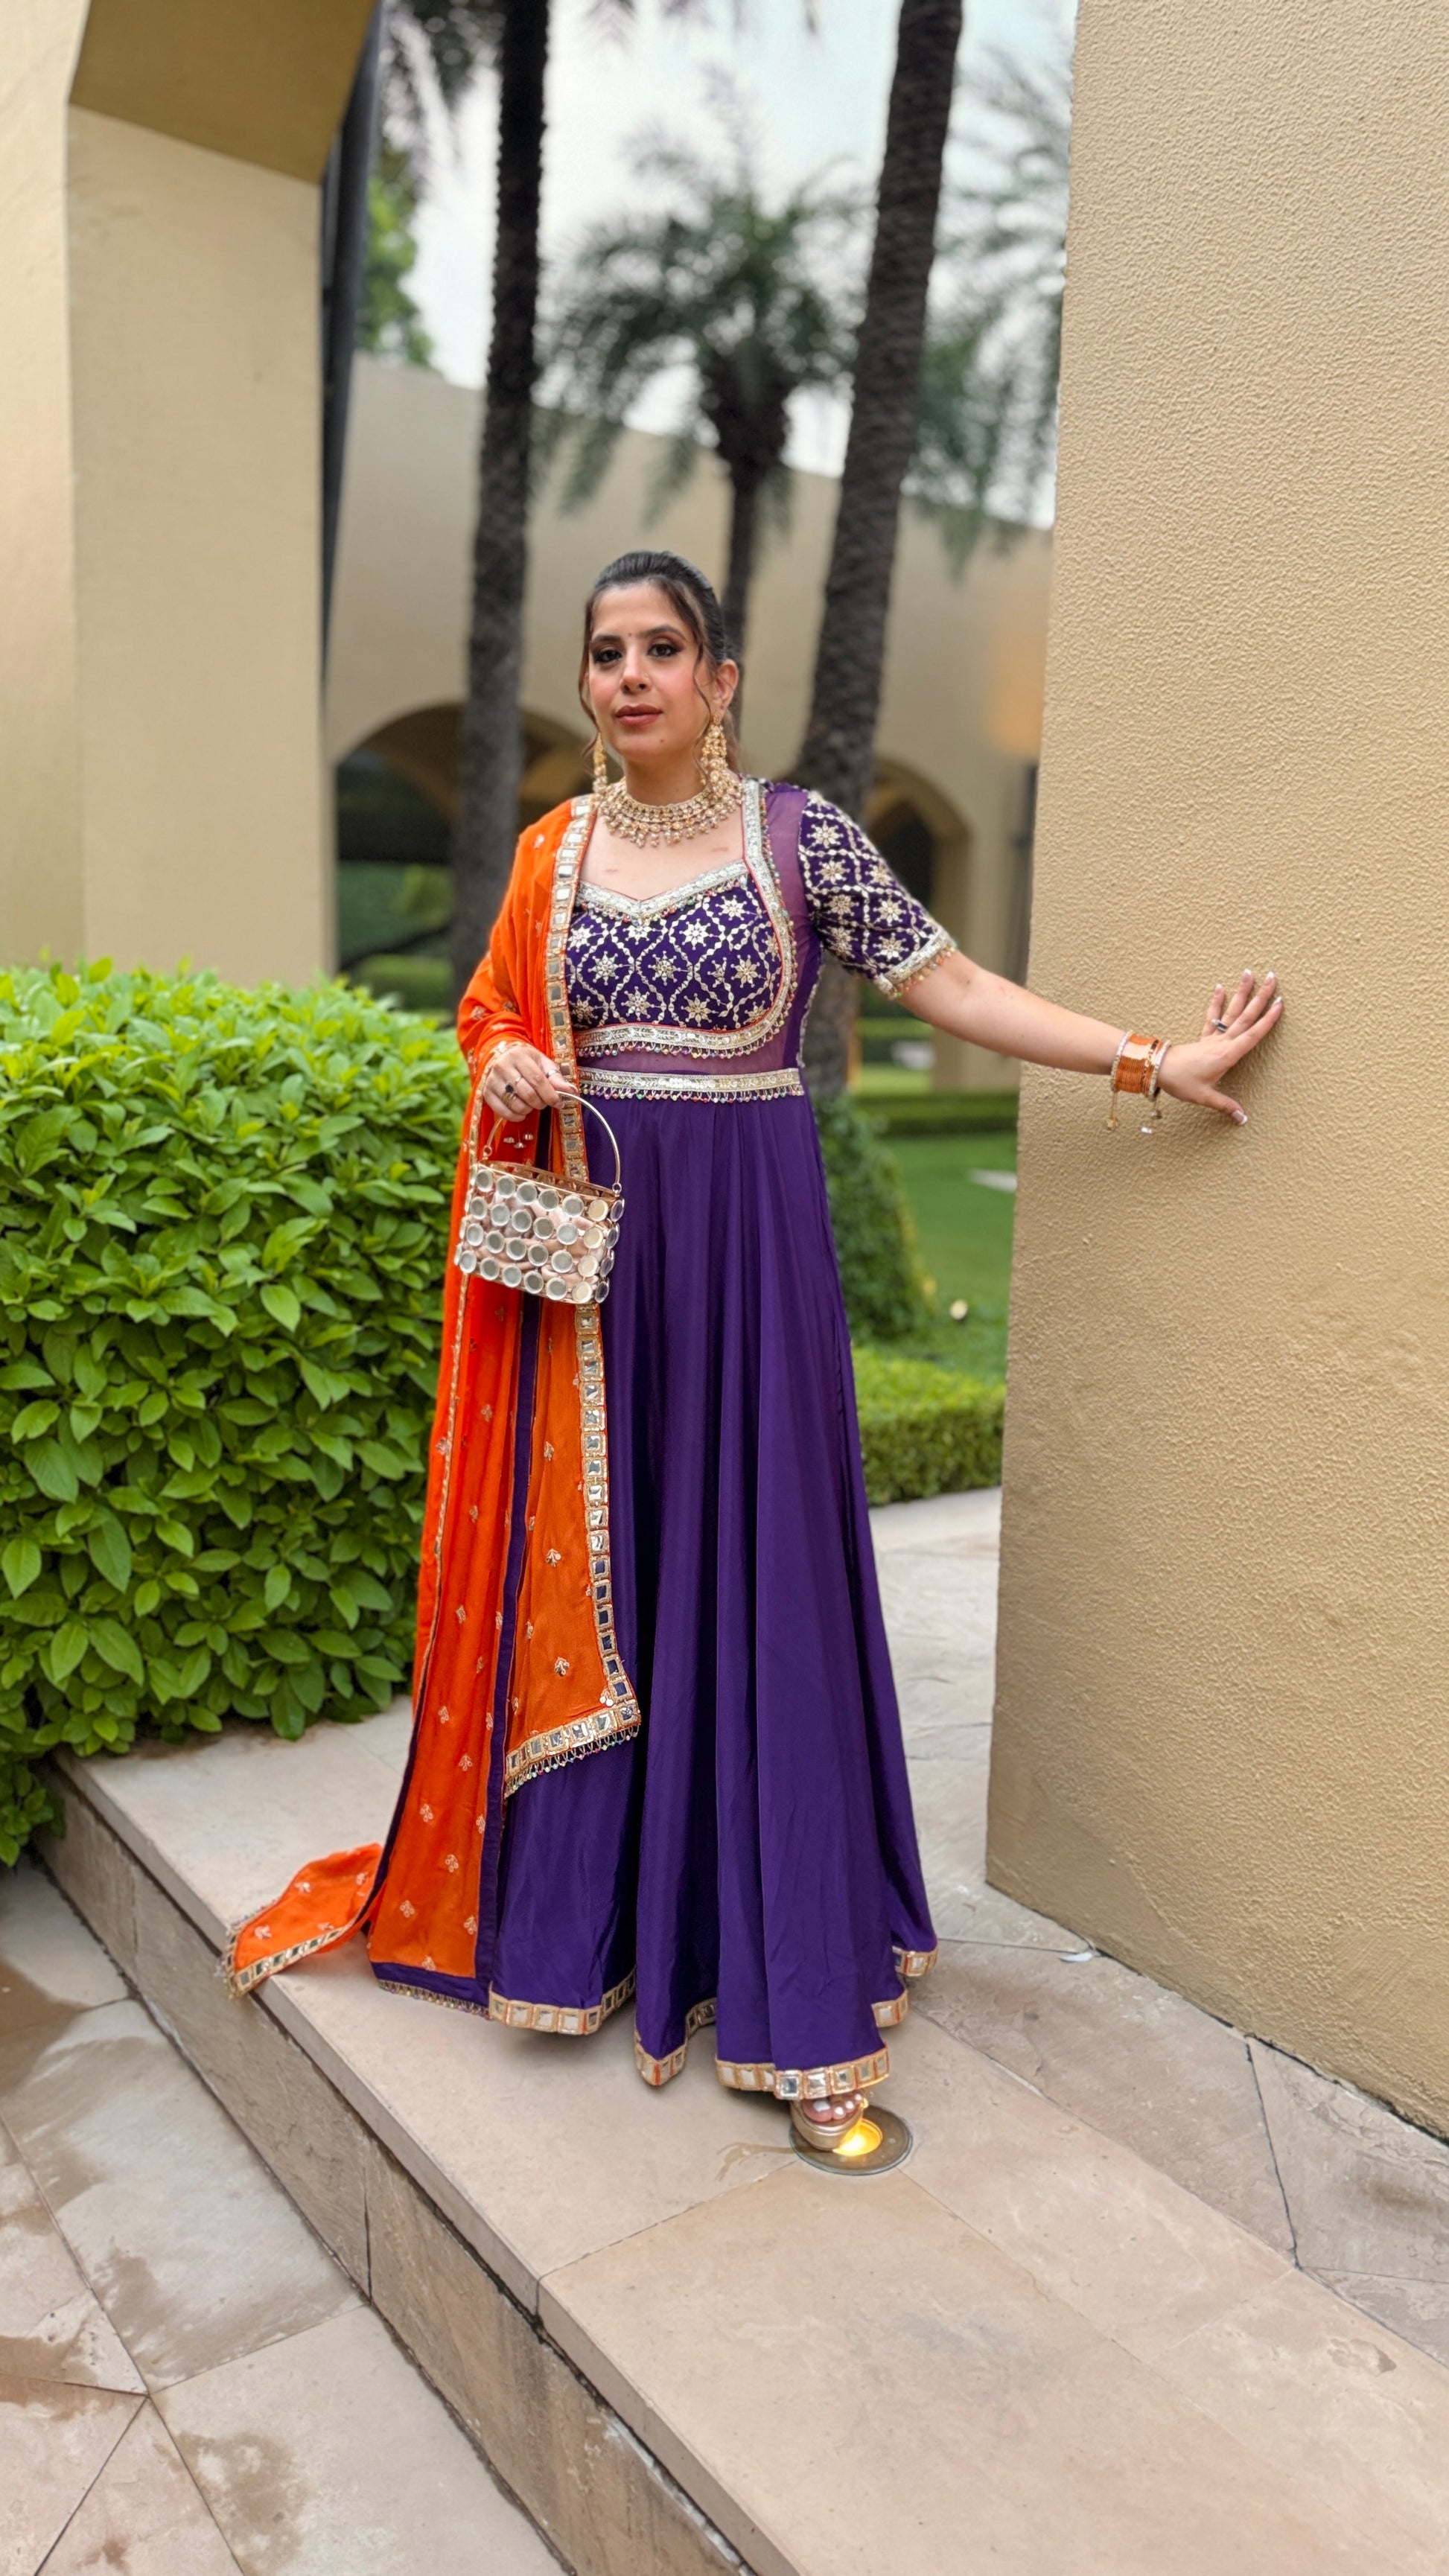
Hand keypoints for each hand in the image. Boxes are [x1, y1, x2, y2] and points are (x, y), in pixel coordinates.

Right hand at [481, 1042, 573, 1117]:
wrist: (500, 1057)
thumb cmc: (525, 1061)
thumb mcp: (542, 1063)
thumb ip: (555, 1076)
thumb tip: (570, 1090)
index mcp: (519, 1056)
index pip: (537, 1080)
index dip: (550, 1094)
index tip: (559, 1102)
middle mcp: (503, 1067)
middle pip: (528, 1093)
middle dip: (541, 1103)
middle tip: (544, 1102)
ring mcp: (492, 1081)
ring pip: (516, 1104)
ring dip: (529, 1109)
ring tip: (532, 1104)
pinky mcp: (487, 1093)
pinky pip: (503, 1112)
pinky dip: (516, 1116)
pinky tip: (522, 1111)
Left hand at [1156, 972, 1282, 1122]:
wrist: (1158, 1069)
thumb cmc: (1181, 1082)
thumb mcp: (1205, 1097)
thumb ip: (1225, 1106)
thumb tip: (1243, 1118)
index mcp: (1228, 1054)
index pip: (1253, 1034)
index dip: (1268, 1019)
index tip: (1280, 1003)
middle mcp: (1223, 1042)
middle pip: (1246, 1016)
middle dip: (1260, 997)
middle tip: (1272, 977)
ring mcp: (1213, 1037)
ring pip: (1232, 1011)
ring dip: (1242, 992)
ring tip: (1249, 973)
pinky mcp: (1203, 1037)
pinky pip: (1212, 1017)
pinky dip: (1217, 1002)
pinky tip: (1220, 987)